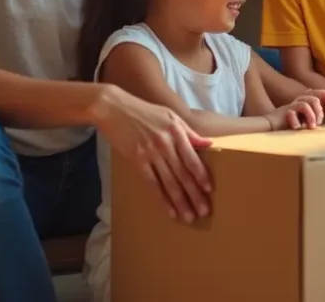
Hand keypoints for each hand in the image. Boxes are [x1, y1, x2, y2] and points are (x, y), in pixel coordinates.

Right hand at [94, 86, 212, 224]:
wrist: (115, 109)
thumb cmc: (145, 112)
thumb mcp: (170, 116)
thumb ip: (189, 132)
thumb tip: (209, 144)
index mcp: (176, 132)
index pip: (192, 158)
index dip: (201, 175)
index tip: (210, 190)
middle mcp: (165, 144)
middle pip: (183, 174)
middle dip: (194, 194)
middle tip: (204, 211)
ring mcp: (150, 154)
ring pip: (169, 182)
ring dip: (180, 201)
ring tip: (189, 216)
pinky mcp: (136, 161)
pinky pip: (151, 184)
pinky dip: (161, 199)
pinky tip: (169, 210)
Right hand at [285, 89, 324, 128]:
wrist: (274, 128)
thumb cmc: (297, 125)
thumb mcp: (314, 120)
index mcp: (309, 101)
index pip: (321, 94)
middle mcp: (301, 101)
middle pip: (315, 98)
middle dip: (321, 110)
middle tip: (320, 122)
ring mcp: (293, 105)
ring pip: (307, 103)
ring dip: (311, 116)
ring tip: (312, 127)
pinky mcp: (285, 112)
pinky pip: (293, 111)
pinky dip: (297, 120)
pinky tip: (298, 128)